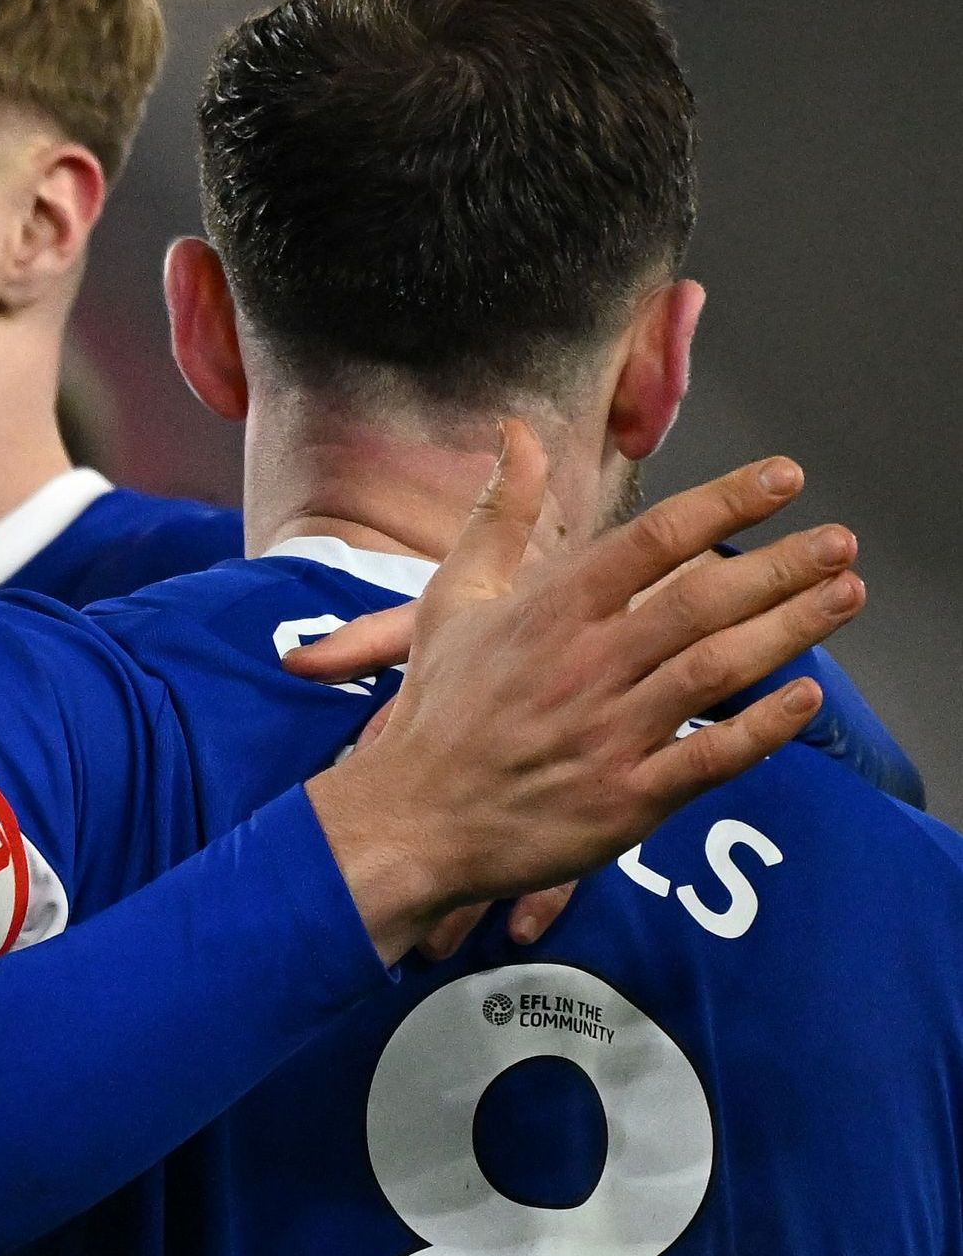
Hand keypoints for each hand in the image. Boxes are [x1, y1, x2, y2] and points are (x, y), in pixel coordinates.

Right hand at [288, 434, 857, 960]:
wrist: (409, 821)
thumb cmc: (439, 709)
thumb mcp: (451, 600)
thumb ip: (497, 515)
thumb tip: (516, 434)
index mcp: (547, 613)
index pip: (649, 541)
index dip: (723, 504)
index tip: (784, 477)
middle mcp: (584, 666)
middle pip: (701, 601)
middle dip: (781, 566)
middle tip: (841, 541)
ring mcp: (608, 734)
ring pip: (717, 670)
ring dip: (791, 630)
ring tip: (846, 595)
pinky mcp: (626, 797)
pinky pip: (710, 758)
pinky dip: (764, 729)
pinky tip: (808, 698)